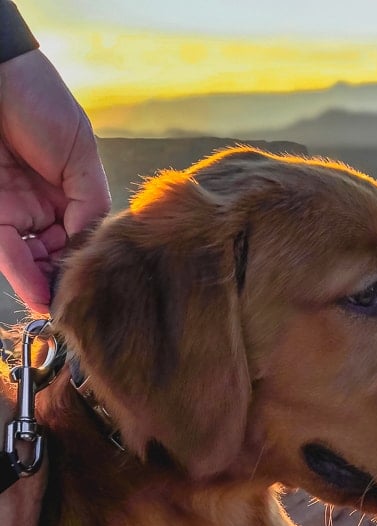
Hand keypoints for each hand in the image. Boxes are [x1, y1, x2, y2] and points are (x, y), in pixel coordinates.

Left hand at [0, 49, 109, 313]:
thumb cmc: (39, 99)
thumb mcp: (79, 154)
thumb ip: (90, 201)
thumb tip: (95, 245)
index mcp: (67, 193)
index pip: (81, 238)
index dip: (89, 261)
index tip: (104, 284)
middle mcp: (40, 208)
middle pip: (57, 256)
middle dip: (69, 281)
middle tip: (85, 305)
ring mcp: (15, 212)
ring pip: (33, 261)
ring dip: (47, 288)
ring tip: (64, 311)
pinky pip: (9, 250)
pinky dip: (24, 275)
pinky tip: (42, 297)